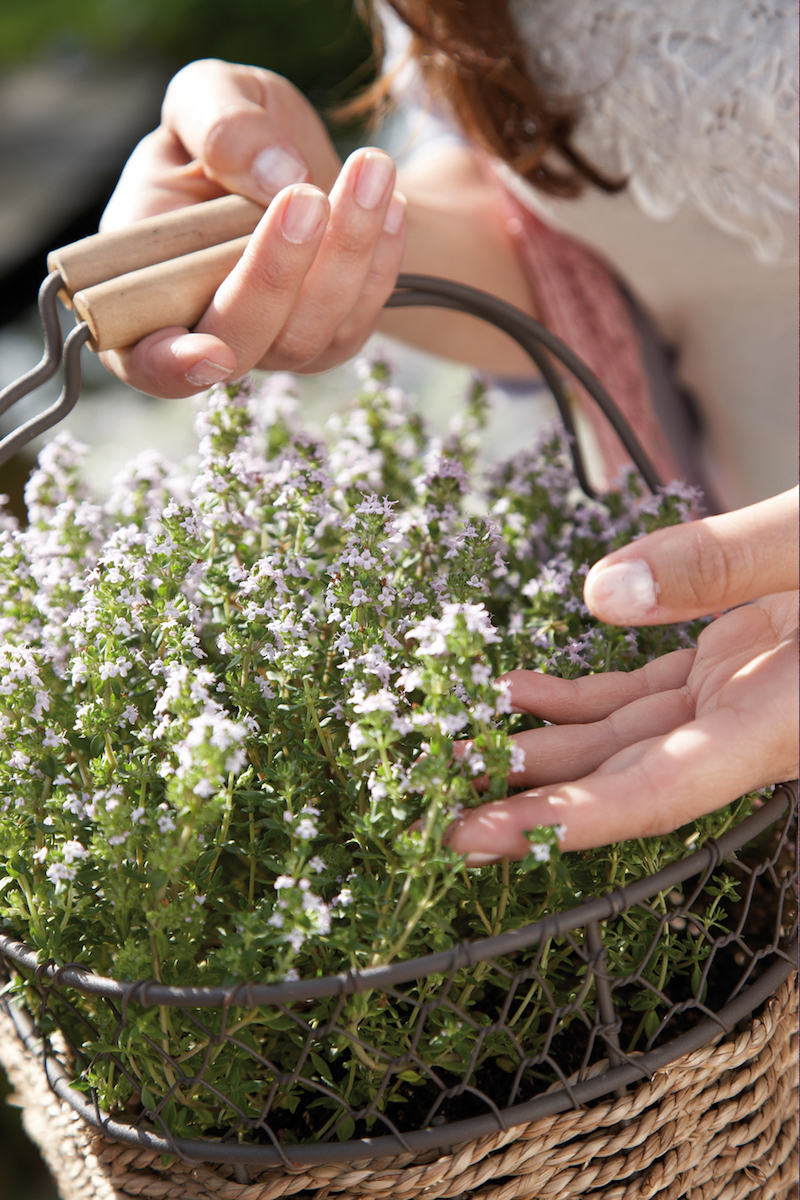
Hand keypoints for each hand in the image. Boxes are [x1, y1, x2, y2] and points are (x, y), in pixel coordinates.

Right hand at [98, 60, 405, 396]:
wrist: (290, 160)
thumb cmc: (227, 136)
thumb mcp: (206, 97)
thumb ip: (219, 124)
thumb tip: (277, 174)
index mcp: (143, 291)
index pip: (145, 358)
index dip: (171, 367)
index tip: (209, 352)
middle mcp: (207, 336)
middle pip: (241, 343)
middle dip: (274, 275)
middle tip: (305, 196)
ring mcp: (273, 349)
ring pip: (307, 334)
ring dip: (344, 254)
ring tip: (371, 167)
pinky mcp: (330, 341)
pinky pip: (359, 319)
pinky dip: (380, 260)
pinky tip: (391, 201)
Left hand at [448, 488, 798, 859]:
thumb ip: (717, 561)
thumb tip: (596, 593)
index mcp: (784, 719)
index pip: (665, 789)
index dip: (573, 823)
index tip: (489, 839)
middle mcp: (753, 724)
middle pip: (627, 777)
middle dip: (536, 798)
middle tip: (437, 814)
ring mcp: (738, 697)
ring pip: (624, 737)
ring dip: (544, 744)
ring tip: (454, 742)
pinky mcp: (729, 665)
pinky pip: (640, 693)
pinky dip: (576, 693)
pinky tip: (515, 687)